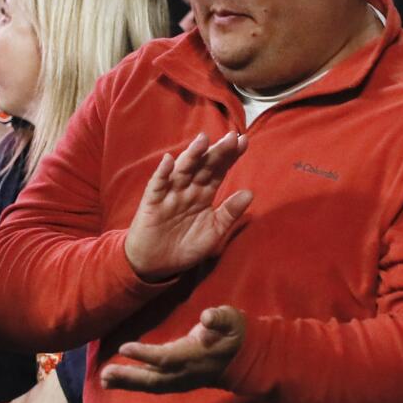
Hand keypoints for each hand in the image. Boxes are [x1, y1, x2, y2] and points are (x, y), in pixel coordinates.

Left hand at [101, 306, 244, 392]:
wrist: (245, 357)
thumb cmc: (234, 333)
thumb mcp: (232, 319)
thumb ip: (220, 317)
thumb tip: (207, 316)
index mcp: (195, 355)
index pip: (166, 357)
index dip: (145, 354)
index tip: (124, 347)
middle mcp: (186, 372)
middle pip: (154, 378)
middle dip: (129, 377)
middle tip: (105, 374)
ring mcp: (183, 380)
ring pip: (152, 385)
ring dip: (128, 383)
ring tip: (105, 379)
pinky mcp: (179, 382)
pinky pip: (155, 386)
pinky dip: (136, 385)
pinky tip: (118, 382)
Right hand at [122, 132, 252, 280]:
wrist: (156, 265)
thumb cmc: (186, 247)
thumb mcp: (213, 232)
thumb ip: (230, 213)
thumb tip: (250, 193)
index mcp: (204, 193)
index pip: (219, 170)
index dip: (230, 156)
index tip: (243, 141)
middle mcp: (188, 189)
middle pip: (204, 166)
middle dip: (217, 151)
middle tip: (230, 137)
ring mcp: (170, 193)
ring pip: (182, 170)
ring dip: (192, 155)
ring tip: (203, 140)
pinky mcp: (152, 202)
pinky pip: (158, 185)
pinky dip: (163, 172)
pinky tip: (170, 161)